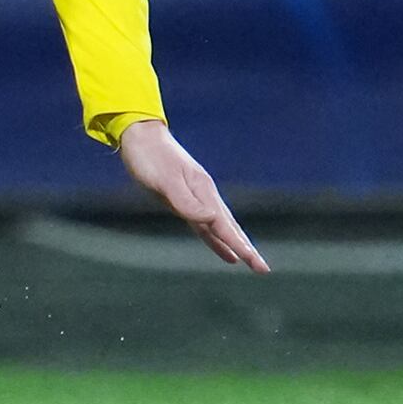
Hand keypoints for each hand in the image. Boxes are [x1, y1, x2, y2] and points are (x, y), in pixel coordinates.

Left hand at [116, 119, 268, 272]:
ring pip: (218, 226)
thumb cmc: (149, 157)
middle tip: (263, 269)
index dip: (240, 246)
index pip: (224, 225)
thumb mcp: (164, 180)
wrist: (139, 134)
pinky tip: (221, 247)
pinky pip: (203, 224)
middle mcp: (204, 195)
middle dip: (246, 248)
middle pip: (229, 227)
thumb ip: (186, 201)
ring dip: (233, 243)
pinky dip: (214, 237)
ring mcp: (195, 197)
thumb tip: (210, 219)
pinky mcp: (183, 198)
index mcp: (203, 191)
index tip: (258, 264)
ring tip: (248, 260)